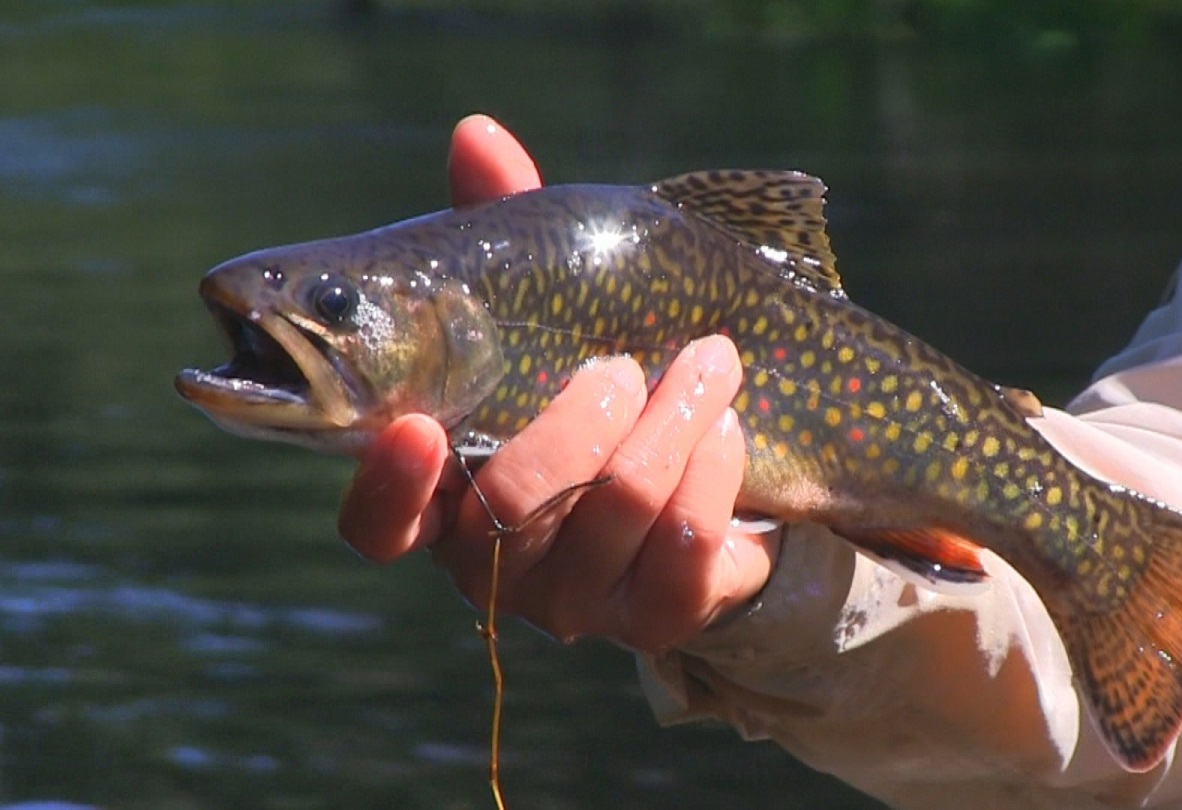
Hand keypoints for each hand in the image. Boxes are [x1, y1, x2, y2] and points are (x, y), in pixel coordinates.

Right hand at [338, 115, 778, 650]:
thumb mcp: (554, 306)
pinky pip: (683, 557)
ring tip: (712, 359)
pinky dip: (714, 474)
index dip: (388, 489)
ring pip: (610, 519)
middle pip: (509, 512)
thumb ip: (506, 232)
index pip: (378, 528)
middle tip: (621, 363)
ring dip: (669, 424)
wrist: (715, 474)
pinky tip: (729, 424)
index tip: (417, 427)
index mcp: (446, 495)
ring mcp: (578, 598)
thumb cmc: (604, 380)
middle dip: (575, 423)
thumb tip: (477, 135)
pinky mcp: (660, 615)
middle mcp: (496, 562)